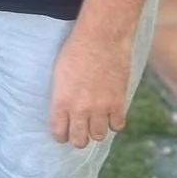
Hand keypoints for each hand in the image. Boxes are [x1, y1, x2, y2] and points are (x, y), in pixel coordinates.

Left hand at [49, 23, 132, 148]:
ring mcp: (100, 107)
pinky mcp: (118, 102)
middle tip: (80, 131)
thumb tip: (63, 111)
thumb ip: (61, 96)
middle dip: (78, 138)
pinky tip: (111, 114)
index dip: (61, 135)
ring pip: (99, 136)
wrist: (101, 37)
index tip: (64, 132)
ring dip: (97, 130)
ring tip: (96, 122)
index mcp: (61, 101)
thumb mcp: (59, 73)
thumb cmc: (76, 49)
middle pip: (79, 140)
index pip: (58, 133)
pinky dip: (114, 122)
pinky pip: (117, 125)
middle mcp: (80, 109)